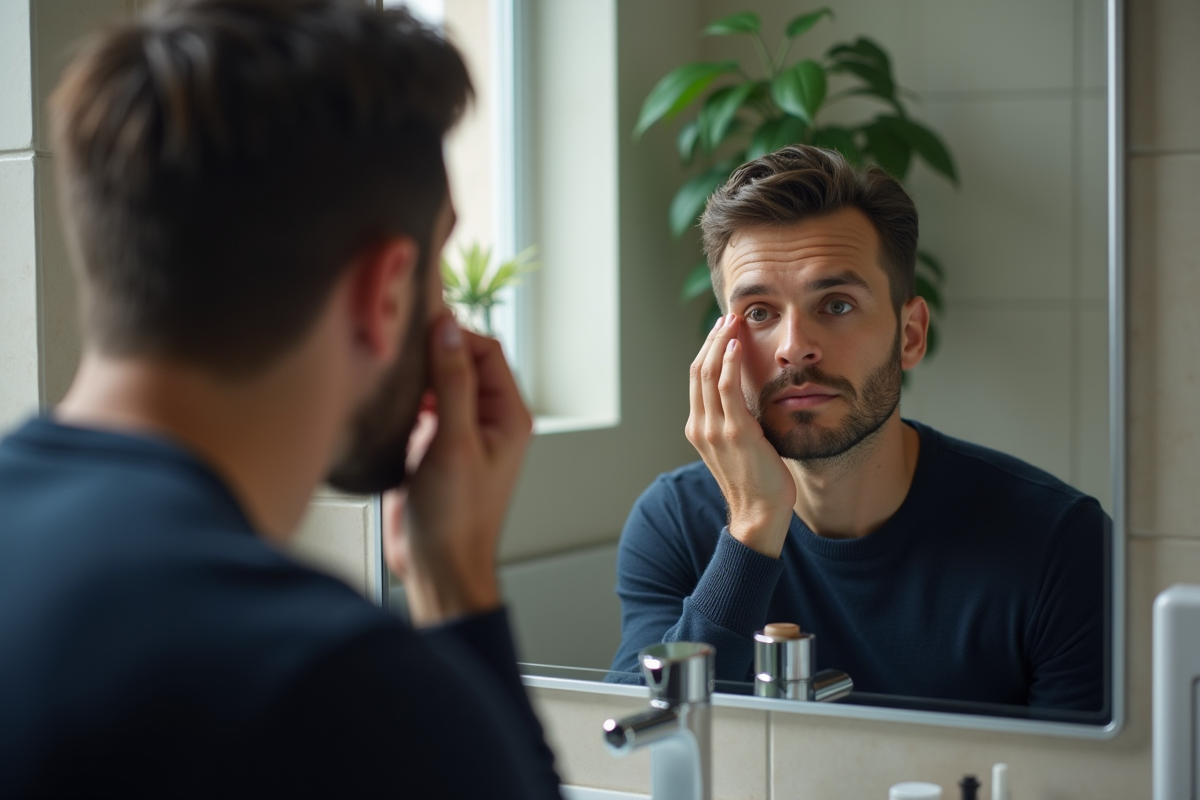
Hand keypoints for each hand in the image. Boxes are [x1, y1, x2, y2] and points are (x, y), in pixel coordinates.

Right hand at [383, 315, 532, 625]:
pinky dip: (405, 398)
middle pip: (461, 361)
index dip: (454, 334)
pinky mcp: (433, 446)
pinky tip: (386, 400)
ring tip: (389, 371)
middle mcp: (487, 419)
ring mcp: (460, 432)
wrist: (437, 566)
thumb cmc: (456, 517)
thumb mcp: (454, 444)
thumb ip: (454, 384)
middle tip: (398, 346)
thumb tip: (449, 331)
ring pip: (439, 382)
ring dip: (416, 375)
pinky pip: (422, 406)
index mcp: (508, 415)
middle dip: (431, 351)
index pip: (486, 350)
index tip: (418, 326)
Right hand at [685, 313, 794, 557]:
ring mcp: (714, 430)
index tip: (723, 329)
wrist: (758, 513)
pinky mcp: (734, 432)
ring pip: (708, 373)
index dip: (708, 349)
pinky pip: (726, 389)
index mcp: (698, 428)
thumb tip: (748, 395)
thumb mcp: (739, 445)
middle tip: (727, 316)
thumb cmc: (755, 480)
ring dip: (720, 343)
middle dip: (712, 339)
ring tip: (733, 321)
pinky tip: (737, 345)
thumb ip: (735, 420)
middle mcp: (700, 426)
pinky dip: (729, 363)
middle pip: (697, 370)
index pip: (696, 378)